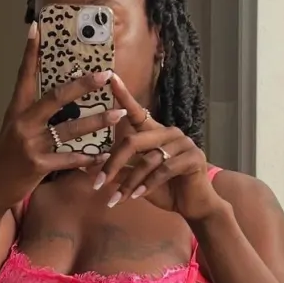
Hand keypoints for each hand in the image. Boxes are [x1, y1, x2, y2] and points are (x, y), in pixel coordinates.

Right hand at [0, 24, 125, 213]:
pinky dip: (88, 157)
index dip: (30, 52)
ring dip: (96, 122)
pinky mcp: (38, 165)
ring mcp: (30, 144)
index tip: (37, 27)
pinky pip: (69, 159)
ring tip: (117, 114)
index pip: (24, 75)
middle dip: (82, 86)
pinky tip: (104, 154)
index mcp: (16, 110)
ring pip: (69, 129)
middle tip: (104, 75)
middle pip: (55, 98)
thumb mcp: (16, 129)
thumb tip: (61, 96)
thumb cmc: (9, 155)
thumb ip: (35, 113)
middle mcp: (22, 123)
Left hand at [93, 74, 224, 221]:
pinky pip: (164, 169)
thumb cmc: (165, 189)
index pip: (136, 112)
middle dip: (112, 164)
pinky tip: (137, 196)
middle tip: (97, 183)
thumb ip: (120, 170)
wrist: (193, 205)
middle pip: (133, 141)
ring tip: (117, 199)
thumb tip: (90, 166)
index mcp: (155, 133)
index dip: (123, 95)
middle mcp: (169, 132)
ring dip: (129, 182)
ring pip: (147, 160)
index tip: (109, 77)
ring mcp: (183, 143)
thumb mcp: (137, 179)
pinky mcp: (194, 158)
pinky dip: (147, 185)